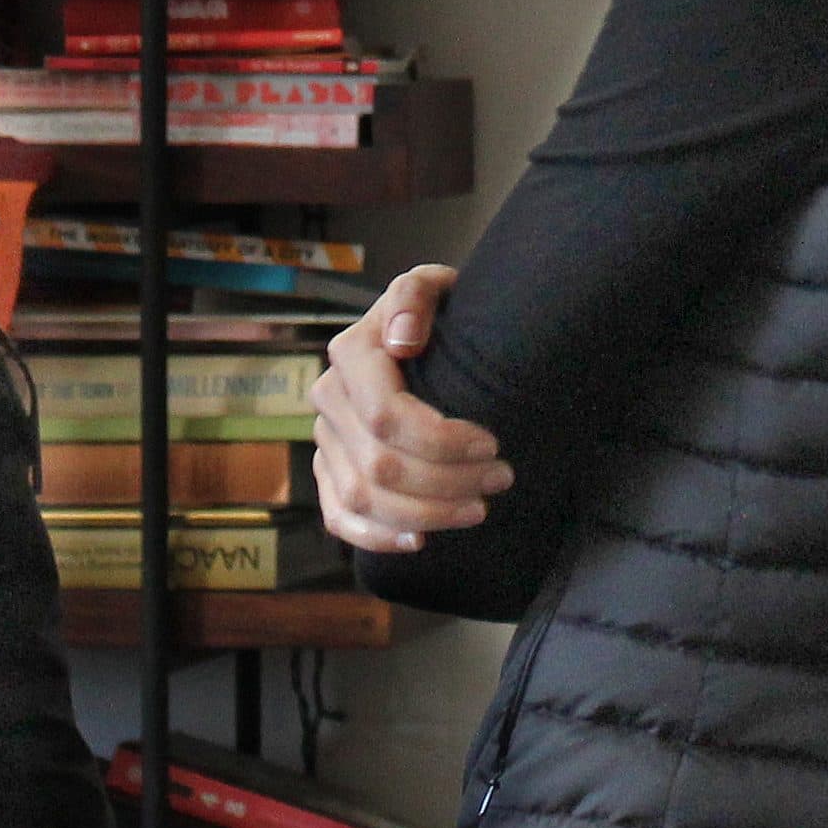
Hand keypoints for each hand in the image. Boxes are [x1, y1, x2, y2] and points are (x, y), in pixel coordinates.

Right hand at [312, 264, 510, 555]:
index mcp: (351, 354)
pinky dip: (377, 536)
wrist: (428, 338)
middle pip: (380, 465)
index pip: (386, 417)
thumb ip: (416, 296)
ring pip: (363, 497)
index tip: (491, 443)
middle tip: (501, 478)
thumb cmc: (438, 315)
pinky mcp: (329, 470)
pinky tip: (420, 540)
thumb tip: (402, 340)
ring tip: (479, 508)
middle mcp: (329, 398)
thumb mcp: (434, 287)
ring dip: (426, 513)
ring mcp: (326, 438)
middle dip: (448, 481)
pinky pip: (339, 516)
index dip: (441, 441)